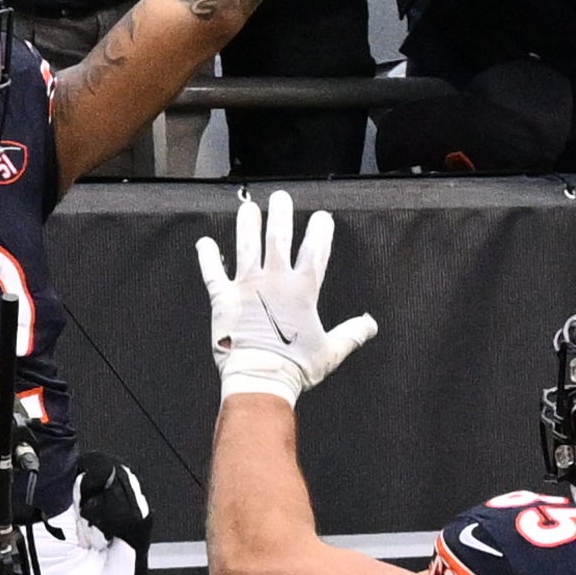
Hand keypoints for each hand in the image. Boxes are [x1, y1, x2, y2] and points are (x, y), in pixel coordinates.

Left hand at [194, 191, 377, 405]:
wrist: (260, 377)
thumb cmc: (296, 367)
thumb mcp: (331, 350)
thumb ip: (352, 333)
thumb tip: (371, 324)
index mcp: (302, 291)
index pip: (316, 251)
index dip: (320, 231)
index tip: (322, 217)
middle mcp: (275, 281)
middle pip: (279, 238)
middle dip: (281, 214)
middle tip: (281, 197)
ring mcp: (247, 287)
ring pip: (246, 246)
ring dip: (247, 225)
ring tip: (248, 209)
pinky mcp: (223, 298)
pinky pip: (212, 272)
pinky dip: (207, 257)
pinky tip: (204, 243)